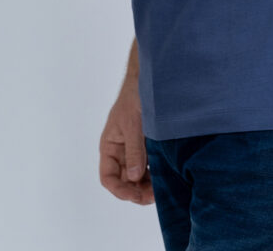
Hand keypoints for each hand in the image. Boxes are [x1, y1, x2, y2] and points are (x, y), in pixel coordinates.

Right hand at [99, 76, 154, 204]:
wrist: (151, 77)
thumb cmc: (135, 96)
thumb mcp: (133, 124)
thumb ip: (134, 150)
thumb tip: (133, 177)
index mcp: (110, 146)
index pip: (108, 177)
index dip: (119, 190)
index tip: (134, 194)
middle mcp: (120, 150)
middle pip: (124, 180)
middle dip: (136, 191)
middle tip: (154, 195)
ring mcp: (134, 148)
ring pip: (137, 175)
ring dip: (147, 184)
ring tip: (161, 188)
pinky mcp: (148, 144)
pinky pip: (149, 165)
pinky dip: (155, 173)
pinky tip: (165, 175)